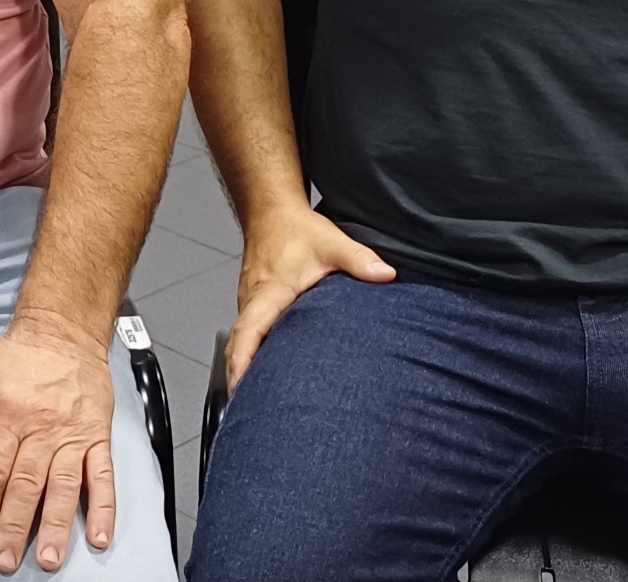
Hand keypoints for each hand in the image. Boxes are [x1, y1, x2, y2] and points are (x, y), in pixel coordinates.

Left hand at [0, 318, 115, 574]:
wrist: (63, 331)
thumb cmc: (13, 360)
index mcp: (5, 415)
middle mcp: (40, 428)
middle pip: (25, 485)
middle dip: (14, 527)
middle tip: (6, 560)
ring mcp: (72, 434)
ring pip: (63, 486)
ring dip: (56, 526)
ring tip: (48, 559)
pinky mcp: (97, 436)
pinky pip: (103, 475)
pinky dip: (104, 507)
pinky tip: (99, 536)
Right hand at [228, 203, 394, 394]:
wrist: (271, 212)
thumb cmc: (295, 229)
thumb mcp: (331, 242)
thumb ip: (359, 260)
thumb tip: (386, 276)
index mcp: (269, 292)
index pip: (249, 331)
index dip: (244, 362)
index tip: (242, 389)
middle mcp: (253, 301)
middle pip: (241, 346)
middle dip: (242, 380)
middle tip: (251, 415)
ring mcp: (250, 304)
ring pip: (243, 342)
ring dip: (246, 369)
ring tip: (257, 403)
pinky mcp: (254, 305)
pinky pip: (249, 335)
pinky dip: (251, 356)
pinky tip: (265, 374)